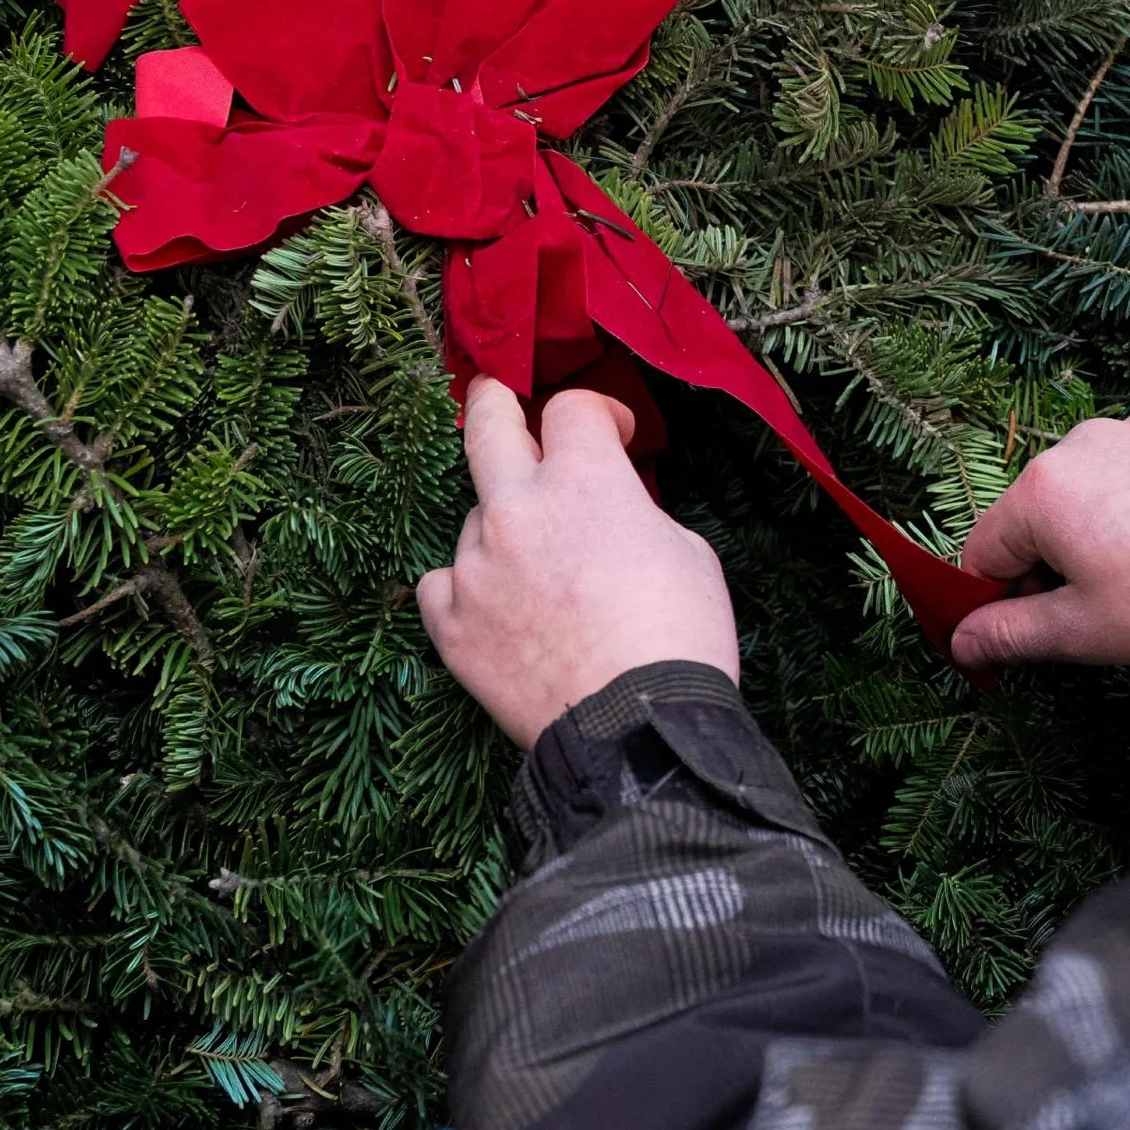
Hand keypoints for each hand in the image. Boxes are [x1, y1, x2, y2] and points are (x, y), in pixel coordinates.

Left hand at [417, 378, 738, 747]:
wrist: (638, 733)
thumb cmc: (680, 640)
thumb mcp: (688, 550)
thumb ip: (636, 510)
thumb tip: (613, 507)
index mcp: (584, 481)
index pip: (571, 408)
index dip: (600, 413)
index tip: (615, 436)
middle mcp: (517, 509)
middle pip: (487, 423)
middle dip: (495, 400)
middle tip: (499, 397)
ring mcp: (475, 566)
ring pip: (474, 518)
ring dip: (504, 527)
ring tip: (542, 573)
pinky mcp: (449, 624)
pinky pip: (442, 582)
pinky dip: (467, 586)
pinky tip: (495, 605)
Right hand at [950, 409, 1129, 670]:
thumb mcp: (1086, 630)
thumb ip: (1011, 633)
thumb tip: (962, 642)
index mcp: (1043, 488)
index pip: (986, 550)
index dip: (1002, 597)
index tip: (1039, 625)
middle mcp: (1084, 440)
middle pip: (1040, 512)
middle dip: (1057, 559)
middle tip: (1106, 604)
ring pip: (1097, 485)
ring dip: (1106, 524)